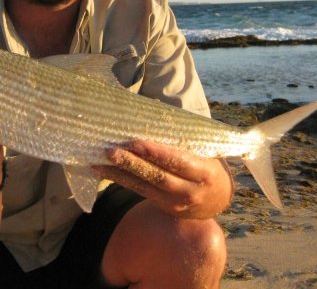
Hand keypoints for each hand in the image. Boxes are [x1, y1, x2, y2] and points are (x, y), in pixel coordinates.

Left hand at [93, 141, 232, 218]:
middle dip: (132, 163)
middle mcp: (190, 191)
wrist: (217, 200)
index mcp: (204, 172)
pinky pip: (140, 192)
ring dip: (120, 174)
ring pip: (144, 187)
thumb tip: (153, 109)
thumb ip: (182, 136)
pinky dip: (121, 180)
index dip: (156, 153)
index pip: (178, 161)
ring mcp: (176, 203)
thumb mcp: (205, 150)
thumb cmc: (208, 164)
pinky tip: (103, 172)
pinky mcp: (164, 207)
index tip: (136, 143)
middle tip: (111, 151)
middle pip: (158, 176)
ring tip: (99, 162)